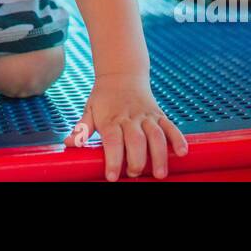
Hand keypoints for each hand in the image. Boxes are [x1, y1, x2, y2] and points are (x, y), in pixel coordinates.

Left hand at [64, 73, 187, 180]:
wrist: (122, 74)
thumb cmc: (104, 98)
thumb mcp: (90, 109)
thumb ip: (82, 129)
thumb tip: (68, 144)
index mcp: (111, 119)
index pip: (112, 140)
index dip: (113, 158)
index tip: (112, 176)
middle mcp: (130, 118)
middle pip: (136, 140)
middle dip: (136, 159)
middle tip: (134, 175)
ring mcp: (147, 116)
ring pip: (156, 135)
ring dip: (159, 154)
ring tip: (159, 173)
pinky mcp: (159, 115)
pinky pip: (171, 126)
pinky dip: (178, 138)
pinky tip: (182, 152)